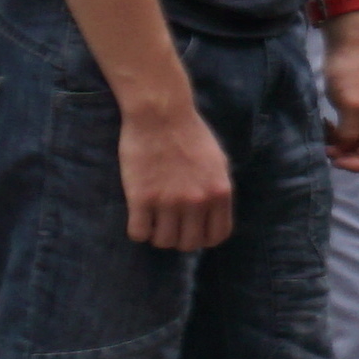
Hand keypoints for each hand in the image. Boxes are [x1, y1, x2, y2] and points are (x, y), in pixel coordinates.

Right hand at [118, 94, 232, 251]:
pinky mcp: (141, 198)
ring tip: (153, 219)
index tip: (192, 231)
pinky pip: (139, 234)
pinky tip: (139, 216)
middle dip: (179, 238)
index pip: (217, 236)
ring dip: (157, 235)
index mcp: (220, 192)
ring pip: (163, 242)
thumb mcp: (218, 161)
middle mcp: (198, 200)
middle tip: (169, 225)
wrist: (161, 114)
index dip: (203, 238)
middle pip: (189, 244)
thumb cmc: (189, 133)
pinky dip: (138, 230)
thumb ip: (217, 190)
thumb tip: (215, 215)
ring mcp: (169, 201)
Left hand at [321, 21, 358, 173]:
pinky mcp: (357, 117)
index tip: (335, 158)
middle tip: (326, 149)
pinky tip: (326, 127)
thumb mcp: (351, 102)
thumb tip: (345, 149)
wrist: (347, 49)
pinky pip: (349, 137)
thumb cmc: (351, 73)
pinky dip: (336, 137)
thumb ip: (350, 130)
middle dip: (347, 156)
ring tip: (324, 136)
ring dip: (340, 147)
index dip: (358, 164)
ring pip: (356, 147)